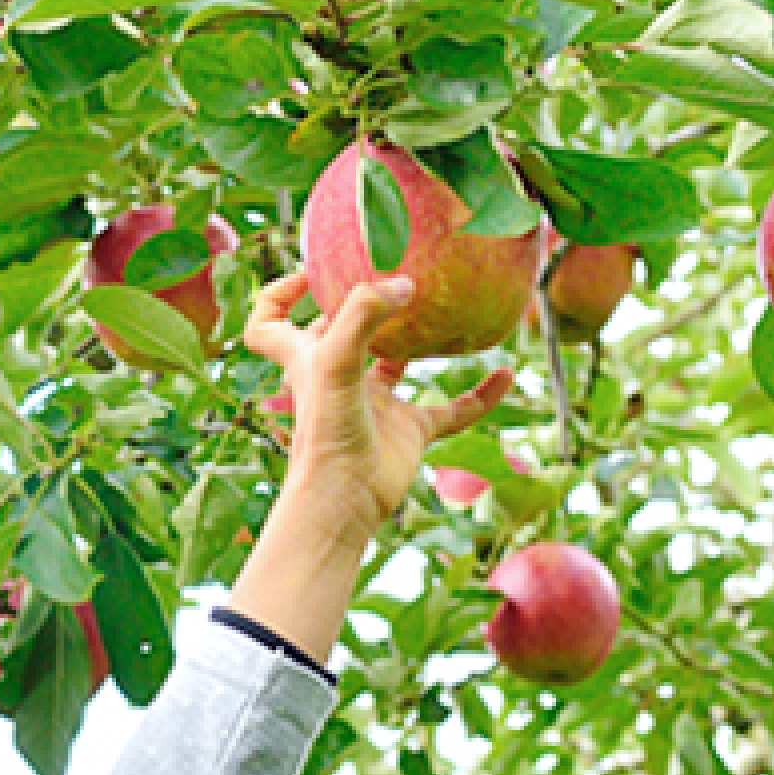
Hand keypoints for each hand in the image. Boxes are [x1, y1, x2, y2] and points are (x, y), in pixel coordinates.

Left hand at [244, 270, 514, 548]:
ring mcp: (374, 406)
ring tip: (441, 309)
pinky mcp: (408, 432)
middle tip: (391, 275)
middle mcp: (338, 378)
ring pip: (395, 367)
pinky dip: (479, 397)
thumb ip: (363, 313)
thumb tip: (403, 285)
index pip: (270, 324)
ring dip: (415, 344)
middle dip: (356, 308)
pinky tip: (504, 374)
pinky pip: (451, 411)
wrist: (343, 501)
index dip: (279, 295)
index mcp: (306, 360)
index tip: (312, 273)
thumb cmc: (326, 432)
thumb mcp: (335, 360)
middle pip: (339, 336)